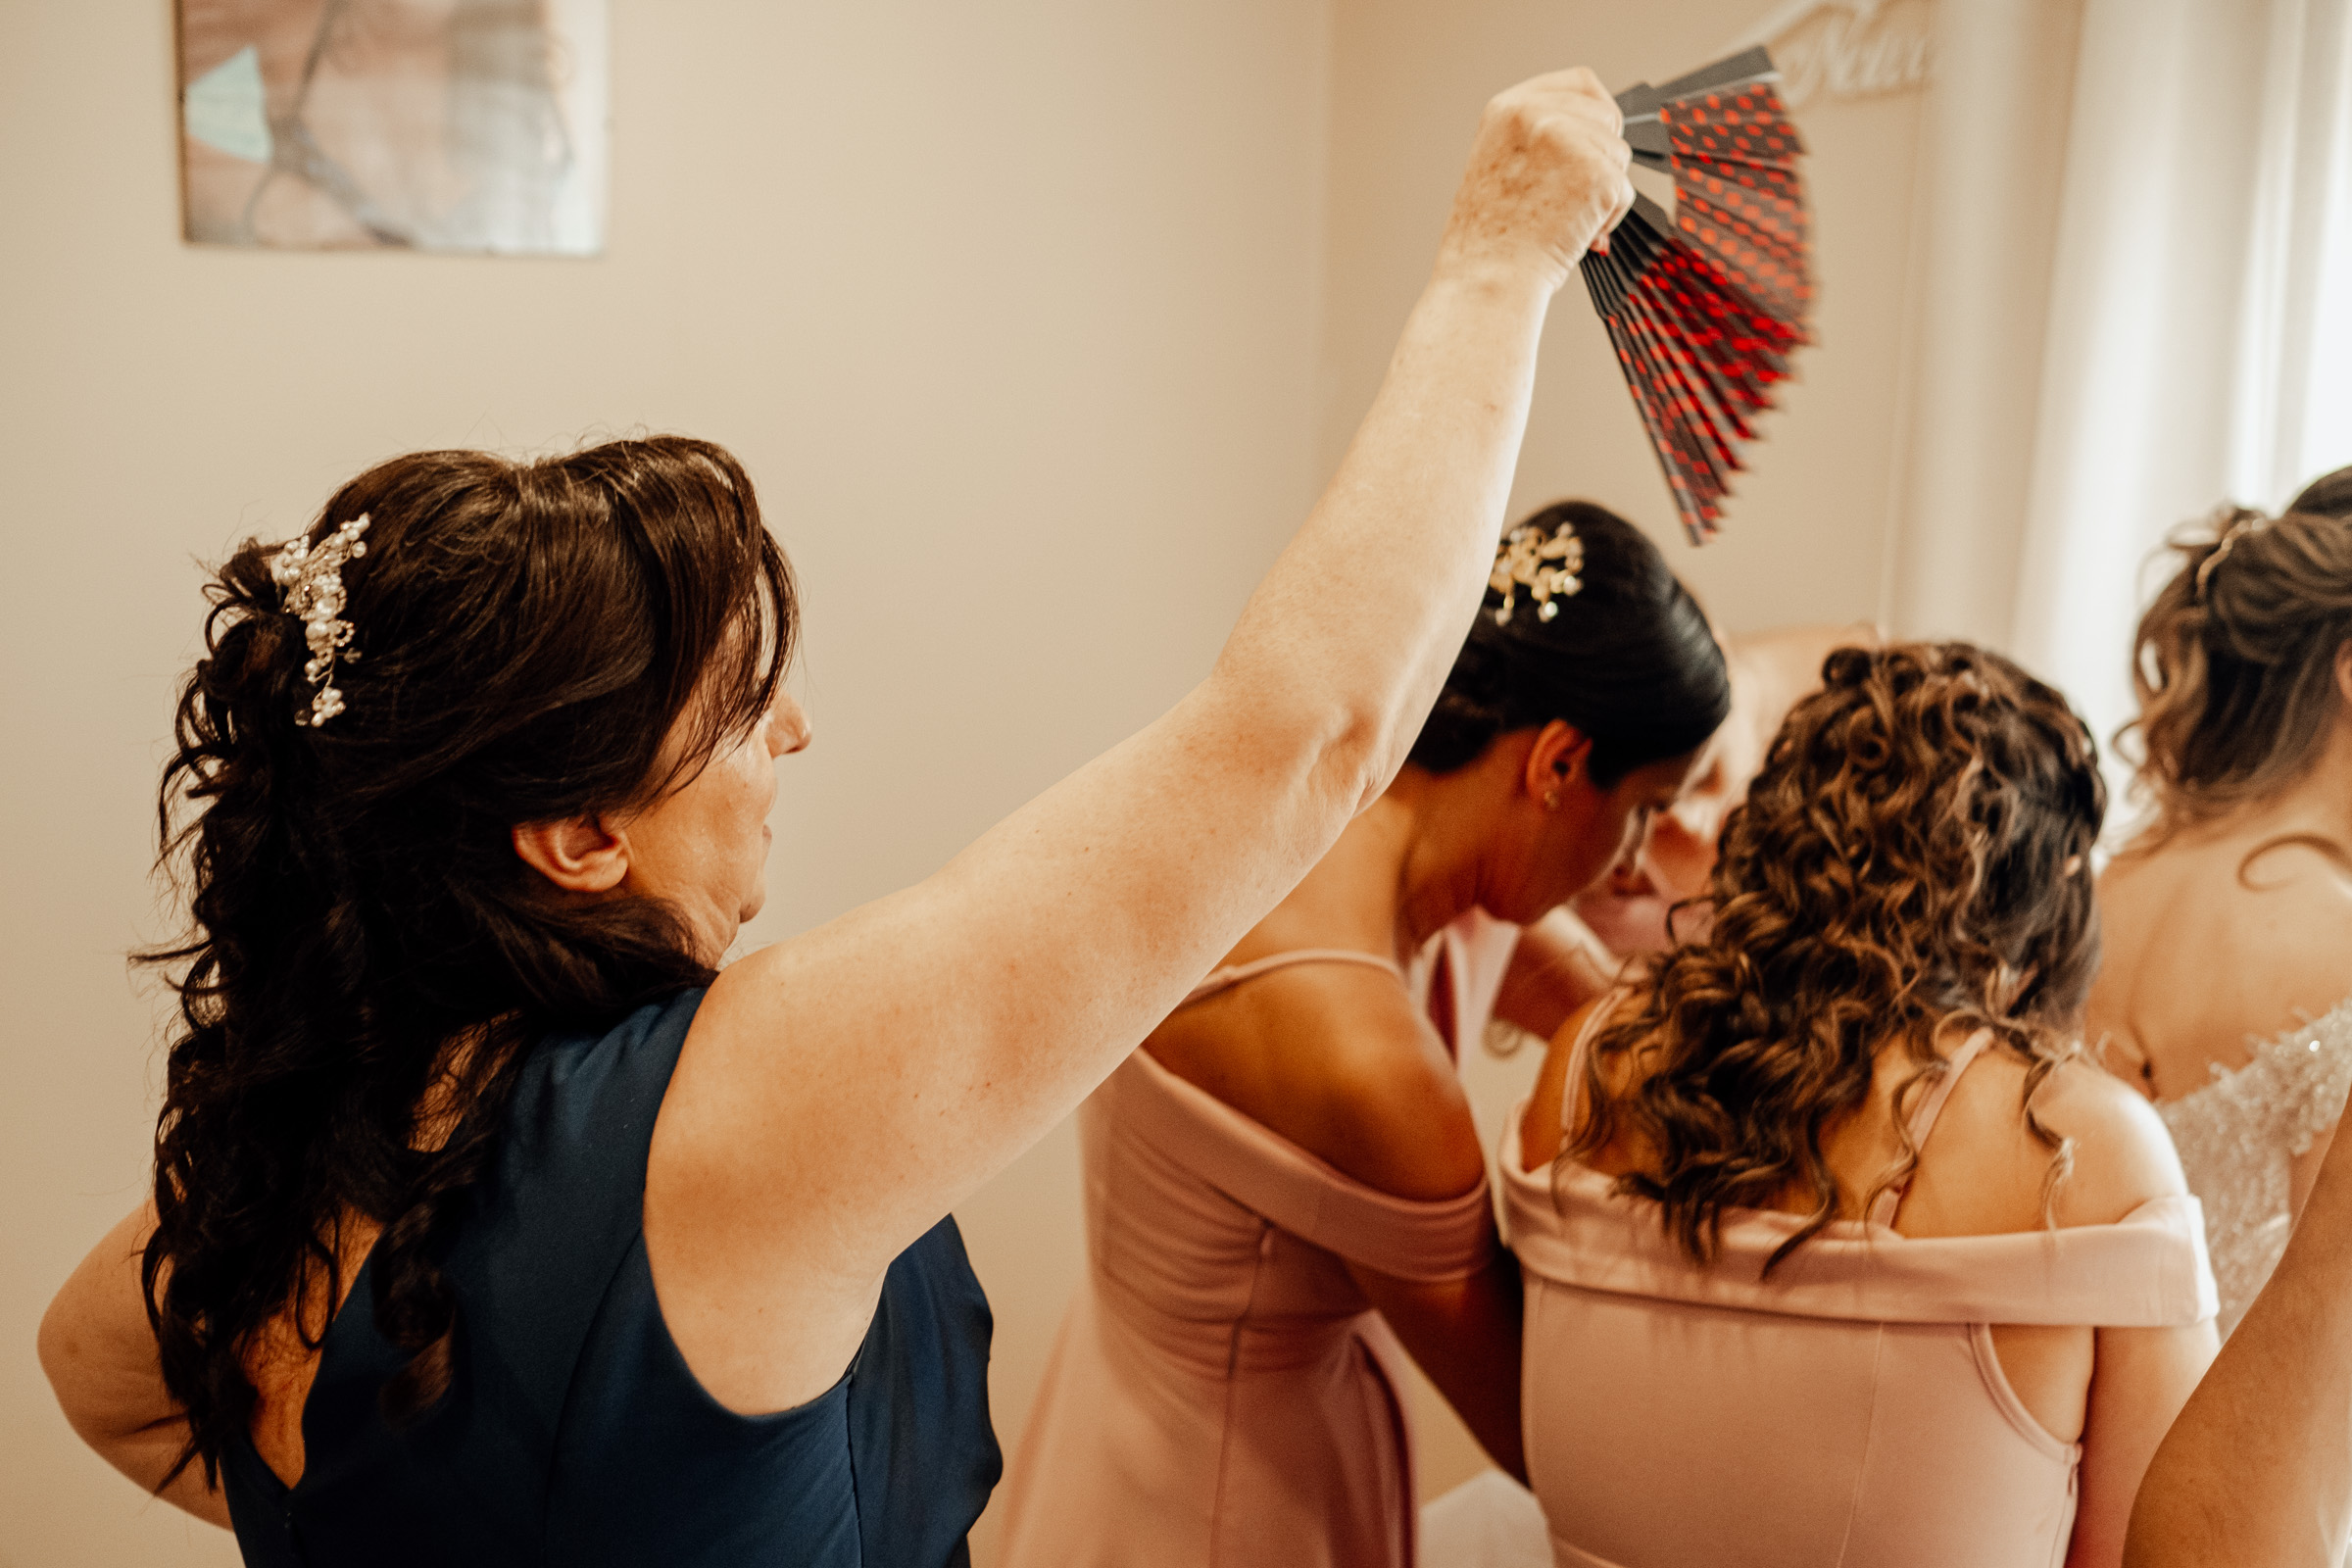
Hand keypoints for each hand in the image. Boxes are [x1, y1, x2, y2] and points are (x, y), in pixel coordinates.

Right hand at [1437, 67, 1634, 293]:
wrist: (1486, 277)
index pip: (1581, 83)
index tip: (1590, 144)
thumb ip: (1539, 137)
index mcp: (1507, 109)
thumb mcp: (1499, 164)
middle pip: (1607, 116)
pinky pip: (1625, 192)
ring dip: (1603, 190)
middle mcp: (1537, 113)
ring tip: (1562, 218)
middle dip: (1601, 155)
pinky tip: (1573, 232)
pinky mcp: (1596, 173)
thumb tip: (1593, 137)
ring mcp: (1568, 139)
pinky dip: (1608, 219)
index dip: (1595, 114)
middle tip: (1569, 194)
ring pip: (1619, 155)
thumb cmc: (1487, 240)